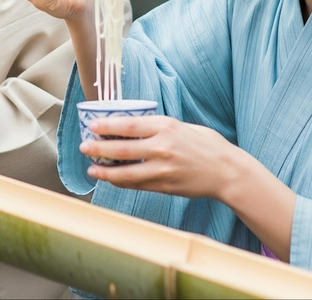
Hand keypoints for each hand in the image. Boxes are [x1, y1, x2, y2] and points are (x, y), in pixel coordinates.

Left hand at [82, 115, 237, 200]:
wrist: (227, 171)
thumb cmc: (206, 145)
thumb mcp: (183, 126)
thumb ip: (158, 127)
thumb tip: (131, 126)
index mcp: (166, 126)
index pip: (128, 125)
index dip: (107, 126)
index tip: (92, 126)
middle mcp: (162, 147)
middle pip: (122, 148)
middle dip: (98, 148)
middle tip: (84, 147)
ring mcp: (163, 169)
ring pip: (126, 172)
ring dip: (105, 171)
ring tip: (92, 168)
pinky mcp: (165, 186)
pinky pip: (137, 184)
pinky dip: (121, 182)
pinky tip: (111, 179)